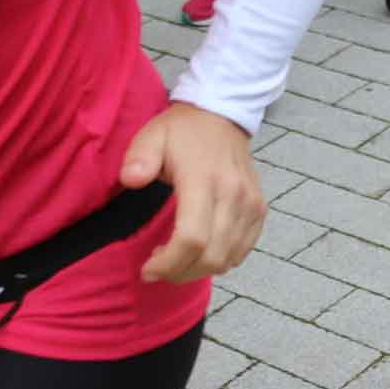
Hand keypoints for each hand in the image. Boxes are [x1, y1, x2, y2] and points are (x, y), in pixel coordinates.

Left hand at [120, 101, 265, 281]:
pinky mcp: (259, 210)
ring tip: (175, 261)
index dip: (169, 263)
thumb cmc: (182, 131)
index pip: (192, 238)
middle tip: (157, 269)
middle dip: (180, 273)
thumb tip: (130, 180)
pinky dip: (220, 261)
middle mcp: (233, 195)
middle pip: (211, 256)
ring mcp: (251, 204)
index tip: (148, 269)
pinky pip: (242, 251)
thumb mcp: (152, 135)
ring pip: (228, 259)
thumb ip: (139, 158)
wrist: (221, 115)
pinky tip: (199, 253)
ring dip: (198, 271)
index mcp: (204, 179)